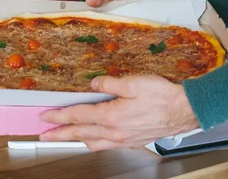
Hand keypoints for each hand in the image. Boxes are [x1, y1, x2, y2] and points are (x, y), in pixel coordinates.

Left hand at [39, 75, 198, 149]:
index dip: (60, 116)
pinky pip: (106, 145)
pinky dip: (94, 143)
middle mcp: (115, 131)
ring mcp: (123, 139)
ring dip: (75, 140)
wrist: (183, 110)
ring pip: (92, 143)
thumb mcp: (133, 82)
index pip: (79, 115)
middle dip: (60, 133)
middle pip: (81, 133)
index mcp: (112, 115)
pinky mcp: (132, 141)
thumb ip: (110, 83)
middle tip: (43, 134)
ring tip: (63, 139)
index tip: (45, 116)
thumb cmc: (161, 95)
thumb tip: (93, 83)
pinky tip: (93, 140)